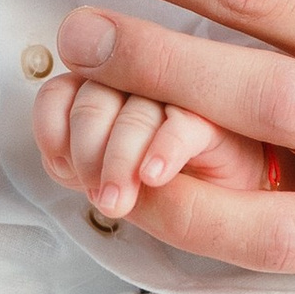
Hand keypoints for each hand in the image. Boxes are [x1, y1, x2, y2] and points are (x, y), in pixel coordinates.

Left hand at [37, 76, 269, 219]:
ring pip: (133, 111)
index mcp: (110, 93)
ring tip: (122, 197)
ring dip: (119, 160)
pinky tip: (155, 175)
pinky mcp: (220, 118)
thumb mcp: (114, 179)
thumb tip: (59, 160)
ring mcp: (180, 98)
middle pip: (93, 96)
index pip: (63, 91)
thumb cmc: (177, 187)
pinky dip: (163, 150)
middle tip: (98, 193)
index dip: (52, 126)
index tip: (61, 166)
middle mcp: (141, 87)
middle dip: (85, 151)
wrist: (242, 206)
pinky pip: (184, 124)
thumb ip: (79, 164)